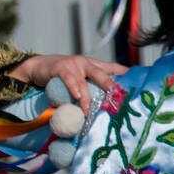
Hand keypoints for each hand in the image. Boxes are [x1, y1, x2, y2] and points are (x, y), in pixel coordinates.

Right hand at [8, 55, 126, 112]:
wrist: (37, 66)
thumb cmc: (59, 75)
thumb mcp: (77, 77)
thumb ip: (87, 87)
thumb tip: (98, 107)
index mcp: (93, 65)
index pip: (112, 68)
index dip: (124, 74)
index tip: (136, 83)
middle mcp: (86, 63)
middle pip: (103, 74)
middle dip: (111, 86)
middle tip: (118, 98)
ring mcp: (74, 65)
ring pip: (85, 82)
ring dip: (88, 98)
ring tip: (90, 111)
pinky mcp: (61, 68)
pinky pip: (69, 80)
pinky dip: (74, 88)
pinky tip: (77, 97)